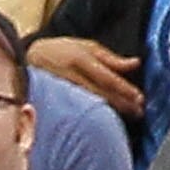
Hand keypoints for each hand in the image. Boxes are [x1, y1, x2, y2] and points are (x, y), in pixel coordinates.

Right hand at [26, 37, 143, 122]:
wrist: (30, 59)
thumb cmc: (63, 50)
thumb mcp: (87, 47)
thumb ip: (111, 58)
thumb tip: (135, 64)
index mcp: (80, 59)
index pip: (106, 77)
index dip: (123, 89)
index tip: (139, 98)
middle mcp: (71, 76)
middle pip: (100, 93)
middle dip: (121, 104)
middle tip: (139, 112)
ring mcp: (62, 91)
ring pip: (90, 104)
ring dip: (111, 112)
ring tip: (128, 117)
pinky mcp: (57, 101)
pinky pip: (78, 109)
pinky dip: (94, 115)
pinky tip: (106, 122)